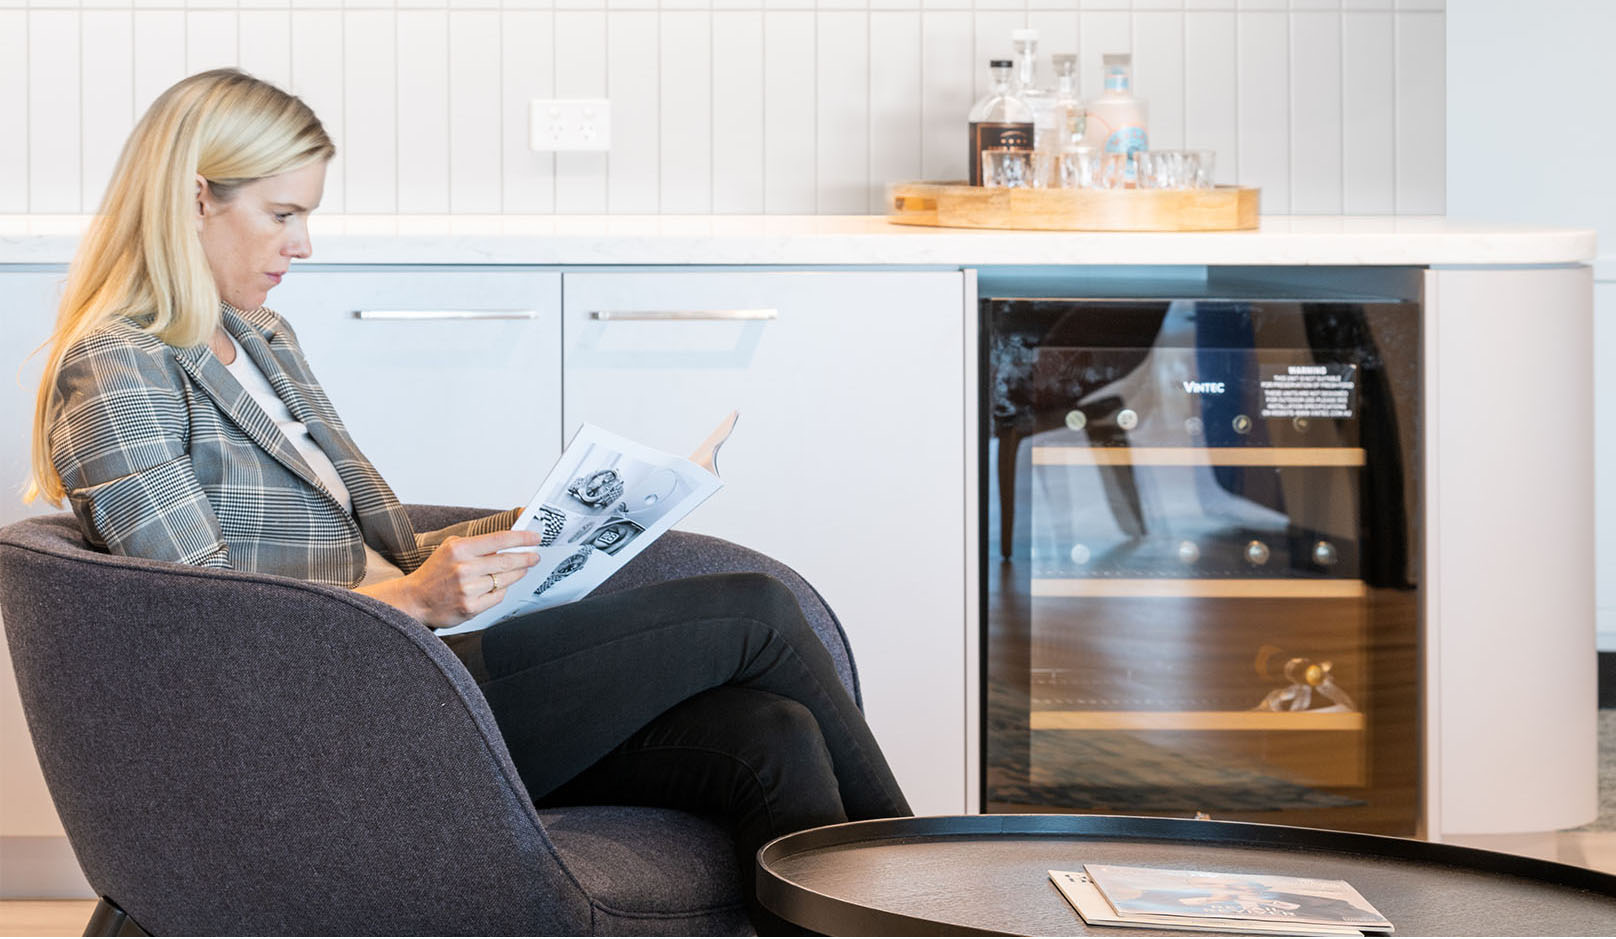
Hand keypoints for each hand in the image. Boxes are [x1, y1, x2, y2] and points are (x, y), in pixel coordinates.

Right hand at [359, 529, 541, 627]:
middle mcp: (463, 569)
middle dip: (526, 558)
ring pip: (505, 580)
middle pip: (507, 561)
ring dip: (517, 574)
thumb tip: (506, 541)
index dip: (521, 538)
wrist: (415, 599)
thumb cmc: (435, 573)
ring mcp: (467, 589)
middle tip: (534, 556)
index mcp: (459, 550)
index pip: (499, 539)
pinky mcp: (470, 608)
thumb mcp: (450, 549)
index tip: (535, 538)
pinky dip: (501, 590)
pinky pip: (497, 597)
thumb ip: (476, 544)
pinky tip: (498, 586)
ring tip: (521, 569)